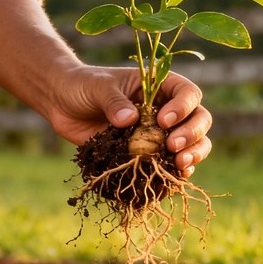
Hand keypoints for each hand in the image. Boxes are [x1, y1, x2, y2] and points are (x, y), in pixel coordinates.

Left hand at [45, 65, 213, 175]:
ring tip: (179, 164)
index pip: (188, 93)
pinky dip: (177, 171)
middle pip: (199, 119)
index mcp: (160, 85)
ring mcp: (159, 132)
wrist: (63, 102)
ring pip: (193, 142)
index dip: (183, 108)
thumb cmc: (83, 85)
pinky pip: (170, 163)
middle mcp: (167, 107)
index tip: (163, 121)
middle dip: (192, 134)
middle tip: (172, 146)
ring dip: (193, 154)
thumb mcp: (98, 87)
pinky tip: (174, 178)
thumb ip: (113, 101)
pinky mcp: (147, 153)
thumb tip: (130, 120)